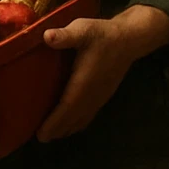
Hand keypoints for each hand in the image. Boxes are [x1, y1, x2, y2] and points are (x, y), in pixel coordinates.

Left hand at [36, 5, 168, 141]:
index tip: (42, 134)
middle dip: (57, 129)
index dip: (55, 122)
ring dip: (67, 128)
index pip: (68, 106)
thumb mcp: (83, 29)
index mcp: (85, 81)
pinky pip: (88, 114)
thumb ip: (66, 35)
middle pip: (74, 118)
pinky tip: (70, 124)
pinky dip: (77, 123)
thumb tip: (47, 36)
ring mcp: (100, 96)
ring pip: (82, 119)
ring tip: (51, 135)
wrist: (129, 39)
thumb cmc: (102, 34)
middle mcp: (93, 94)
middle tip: (40, 139)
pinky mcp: (103, 94)